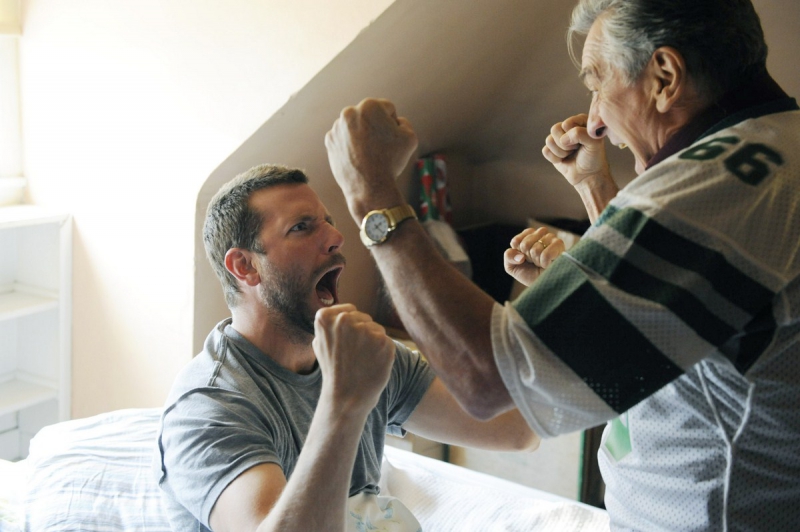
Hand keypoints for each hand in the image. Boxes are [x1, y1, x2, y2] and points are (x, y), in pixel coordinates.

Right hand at [312, 304, 395, 413]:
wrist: (346, 398)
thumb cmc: (333, 371)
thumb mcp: (319, 343)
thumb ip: (329, 324)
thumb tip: (341, 312)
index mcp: (325, 317)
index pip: (349, 311)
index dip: (350, 328)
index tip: (345, 345)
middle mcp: (344, 319)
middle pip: (364, 319)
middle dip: (363, 335)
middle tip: (353, 357)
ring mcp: (365, 330)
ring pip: (377, 330)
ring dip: (373, 344)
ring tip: (362, 361)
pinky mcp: (383, 342)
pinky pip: (387, 341)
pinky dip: (383, 352)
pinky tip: (373, 364)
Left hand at [325, 98, 418, 220]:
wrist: (369, 187)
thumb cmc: (392, 161)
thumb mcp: (410, 137)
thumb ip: (404, 122)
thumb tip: (395, 121)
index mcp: (370, 106)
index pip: (387, 108)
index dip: (393, 125)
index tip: (392, 140)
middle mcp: (349, 112)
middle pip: (369, 116)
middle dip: (375, 127)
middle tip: (380, 147)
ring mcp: (337, 127)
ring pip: (355, 127)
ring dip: (362, 135)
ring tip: (369, 154)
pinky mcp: (329, 141)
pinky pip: (344, 139)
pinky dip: (350, 146)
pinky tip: (358, 158)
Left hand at [503, 227, 565, 286]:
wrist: (545, 285)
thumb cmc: (530, 274)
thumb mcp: (512, 266)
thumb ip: (509, 256)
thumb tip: (520, 256)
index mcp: (527, 235)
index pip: (516, 241)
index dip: (518, 254)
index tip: (524, 259)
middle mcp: (540, 233)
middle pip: (525, 245)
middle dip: (528, 258)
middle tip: (534, 262)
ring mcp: (551, 237)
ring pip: (536, 250)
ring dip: (537, 261)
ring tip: (542, 263)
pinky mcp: (560, 244)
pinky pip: (546, 254)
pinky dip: (545, 263)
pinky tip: (549, 264)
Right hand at [542, 114, 610, 187]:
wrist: (588, 175)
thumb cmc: (594, 157)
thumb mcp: (594, 143)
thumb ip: (580, 134)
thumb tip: (562, 139)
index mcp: (580, 120)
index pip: (567, 123)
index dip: (573, 135)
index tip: (583, 143)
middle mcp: (568, 127)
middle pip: (555, 129)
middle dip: (565, 144)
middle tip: (576, 149)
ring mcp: (559, 138)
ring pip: (549, 140)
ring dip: (561, 152)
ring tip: (571, 154)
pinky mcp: (551, 149)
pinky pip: (545, 151)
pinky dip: (555, 158)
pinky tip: (564, 159)